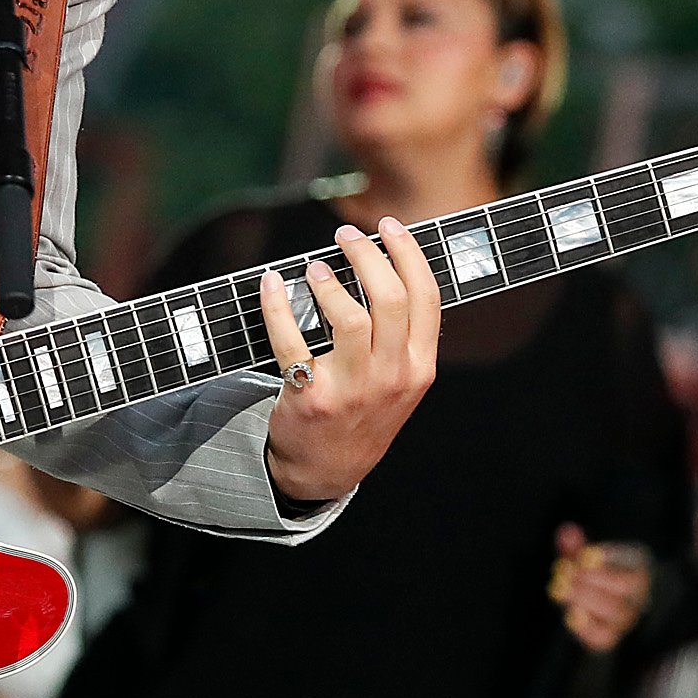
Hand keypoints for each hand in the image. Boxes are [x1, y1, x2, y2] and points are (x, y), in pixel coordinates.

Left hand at [255, 219, 440, 503]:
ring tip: (314, 267)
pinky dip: (276, 305)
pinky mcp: (310, 397)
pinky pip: (291, 339)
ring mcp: (352, 390)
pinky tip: (271, 284)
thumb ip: (400, 335)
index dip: (408, 253)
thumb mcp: (400, 382)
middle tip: (345, 237)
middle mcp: (392, 377)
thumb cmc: (363, 413)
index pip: (425, 297)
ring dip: (329, 282)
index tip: (388, 227)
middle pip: (390, 299)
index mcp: (419, 367)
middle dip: (368, 256)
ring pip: (350, 318)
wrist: (327, 470)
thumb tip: (380, 265)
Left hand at [547, 525, 651, 651]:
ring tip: (562, 588)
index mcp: (638, 569)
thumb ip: (575, 545)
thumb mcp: (585, 557)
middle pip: (623, 587)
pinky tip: (570, 614)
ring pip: (614, 611)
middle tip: (566, 570)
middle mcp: (639, 596)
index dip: (605, 558)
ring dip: (584, 598)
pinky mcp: (610, 638)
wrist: (599, 606)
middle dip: (591, 578)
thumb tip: (566, 531)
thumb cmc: (592, 574)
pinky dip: (585, 627)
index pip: (630, 561)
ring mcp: (626, 619)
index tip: (581, 555)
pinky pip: (602, 637)